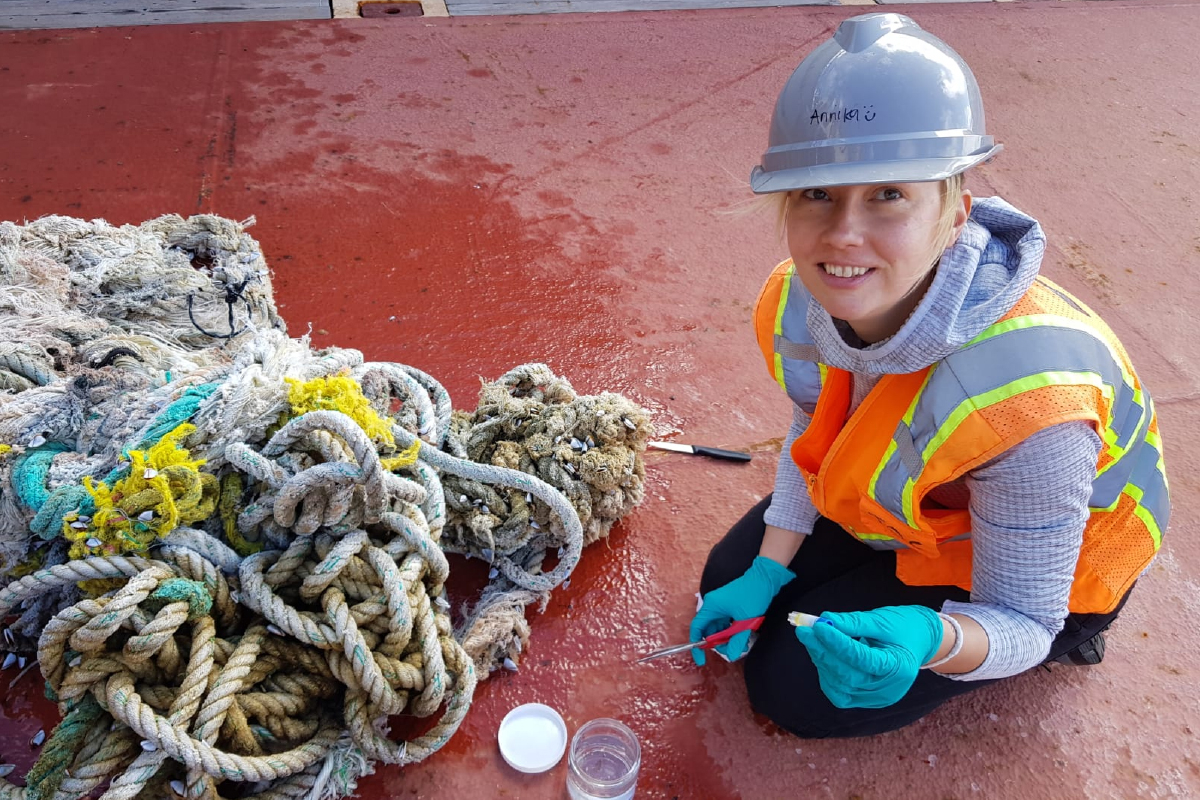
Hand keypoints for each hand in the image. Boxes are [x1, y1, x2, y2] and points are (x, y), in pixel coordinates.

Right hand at [689, 556, 794, 664]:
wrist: (765, 577)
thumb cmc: (753, 595)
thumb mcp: (746, 621)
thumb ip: (737, 640)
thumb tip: (731, 655)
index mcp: (711, 606)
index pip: (697, 628)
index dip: (697, 645)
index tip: (702, 659)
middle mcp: (713, 605)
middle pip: (708, 629)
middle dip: (717, 643)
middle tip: (730, 651)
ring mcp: (721, 605)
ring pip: (718, 627)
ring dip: (726, 638)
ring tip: (739, 645)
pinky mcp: (729, 606)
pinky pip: (725, 622)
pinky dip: (731, 631)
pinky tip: (741, 637)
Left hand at [794, 605, 942, 708]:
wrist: (920, 641)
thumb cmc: (903, 626)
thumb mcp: (882, 619)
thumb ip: (853, 622)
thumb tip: (824, 620)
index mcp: (899, 667)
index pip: (863, 659)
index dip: (838, 643)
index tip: (818, 626)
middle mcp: (888, 689)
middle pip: (849, 676)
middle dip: (823, 652)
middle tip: (805, 630)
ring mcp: (876, 698)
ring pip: (840, 686)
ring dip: (822, 661)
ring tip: (813, 637)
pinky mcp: (865, 700)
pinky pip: (839, 692)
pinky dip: (827, 674)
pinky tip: (822, 654)